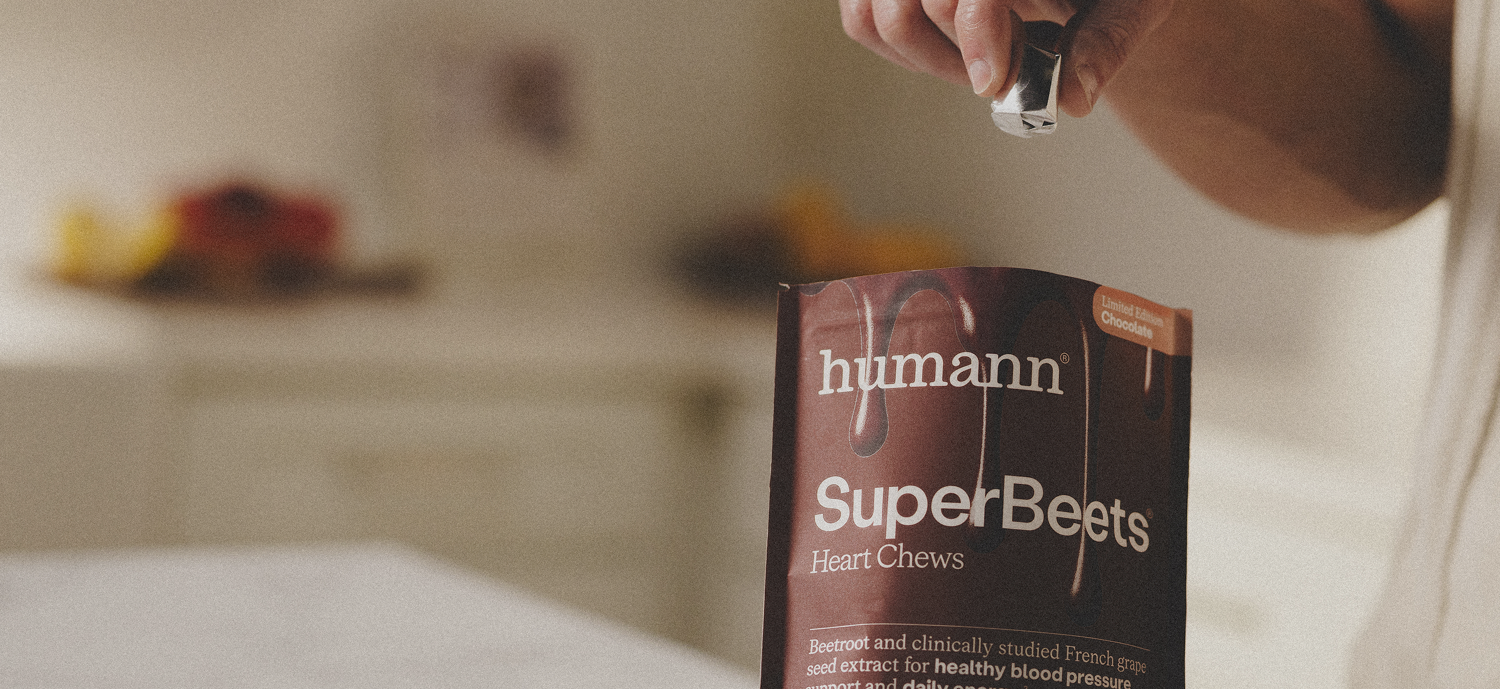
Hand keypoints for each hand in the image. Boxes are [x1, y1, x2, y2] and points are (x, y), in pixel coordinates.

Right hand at [839, 0, 1173, 116]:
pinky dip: (901, 50)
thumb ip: (1106, 40)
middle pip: (913, 7)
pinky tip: (954, 51)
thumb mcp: (1133, 1)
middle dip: (963, 55)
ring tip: (987, 59)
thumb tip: (1075, 96)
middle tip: (1014, 66)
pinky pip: (860, 19)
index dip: (978, 38)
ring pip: (875, 17)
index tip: (996, 84)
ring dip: (929, 59)